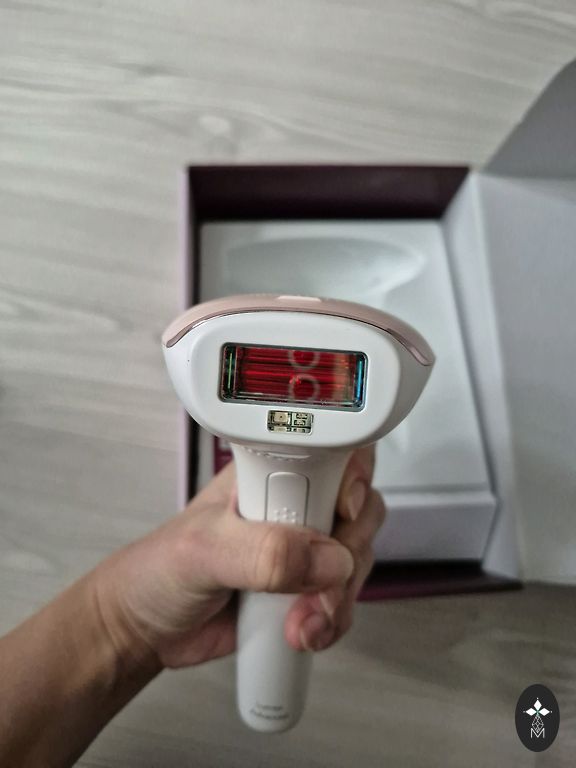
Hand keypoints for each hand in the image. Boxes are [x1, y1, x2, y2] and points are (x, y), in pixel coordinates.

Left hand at [93, 447, 384, 668]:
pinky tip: (301, 632)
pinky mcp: (307, 586)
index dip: (352, 476)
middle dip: (348, 554)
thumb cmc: (160, 570)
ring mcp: (303, 546)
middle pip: (359, 507)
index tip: (344, 513)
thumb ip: (263, 551)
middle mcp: (291, 503)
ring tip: (297, 622)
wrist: (147, 627)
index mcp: (265, 471)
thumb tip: (327, 558)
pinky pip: (345, 597)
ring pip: (356, 557)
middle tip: (319, 585)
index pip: (330, 450)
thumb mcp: (203, 551)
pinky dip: (333, 619)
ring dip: (338, 597)